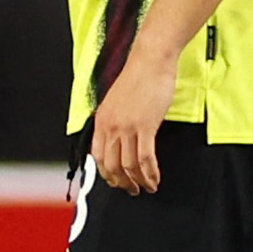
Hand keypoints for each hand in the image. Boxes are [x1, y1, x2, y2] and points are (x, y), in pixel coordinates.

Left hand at [88, 49, 176, 194]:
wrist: (150, 61)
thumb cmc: (139, 77)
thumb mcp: (118, 101)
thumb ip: (116, 120)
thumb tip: (121, 138)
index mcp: (101, 121)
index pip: (97, 156)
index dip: (106, 174)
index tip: (116, 181)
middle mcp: (110, 126)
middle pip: (112, 165)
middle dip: (122, 182)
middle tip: (132, 190)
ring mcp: (127, 127)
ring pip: (129, 166)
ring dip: (138, 181)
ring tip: (147, 187)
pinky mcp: (145, 126)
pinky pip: (145, 159)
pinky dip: (150, 173)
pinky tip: (155, 179)